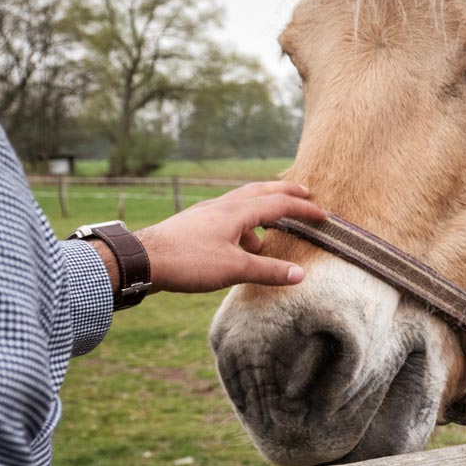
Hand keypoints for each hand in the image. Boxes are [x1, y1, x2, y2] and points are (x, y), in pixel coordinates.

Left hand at [134, 181, 327, 294]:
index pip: (279, 204)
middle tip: (304, 193)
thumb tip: (300, 274)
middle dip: (285, 193)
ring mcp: (206, 213)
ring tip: (269, 234)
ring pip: (241, 203)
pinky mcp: (194, 224)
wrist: (142, 260)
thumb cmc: (188, 261)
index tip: (323, 215)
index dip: (303, 209)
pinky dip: (242, 224)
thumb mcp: (233, 269)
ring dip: (261, 211)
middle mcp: (222, 206)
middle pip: (260, 191)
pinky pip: (227, 216)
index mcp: (236, 212)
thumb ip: (267, 270)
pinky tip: (237, 246)